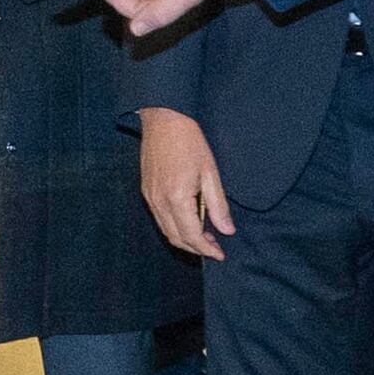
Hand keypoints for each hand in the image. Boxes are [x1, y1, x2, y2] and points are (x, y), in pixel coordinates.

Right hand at [140, 107, 233, 257]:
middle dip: (196, 248)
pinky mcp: (146, 192)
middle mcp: (160, 202)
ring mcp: (150, 198)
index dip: (207, 249)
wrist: (163, 120)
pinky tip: (189, 221)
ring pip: (166, 231)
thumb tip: (227, 230)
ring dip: (185, 240)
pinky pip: (160, 219)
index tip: (220, 254)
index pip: (192, 235)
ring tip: (205, 237)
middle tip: (215, 248)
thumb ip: (218, 204)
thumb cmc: (189, 142)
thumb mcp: (210, 172)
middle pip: (177, 238)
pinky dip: (175, 228)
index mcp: (177, 198)